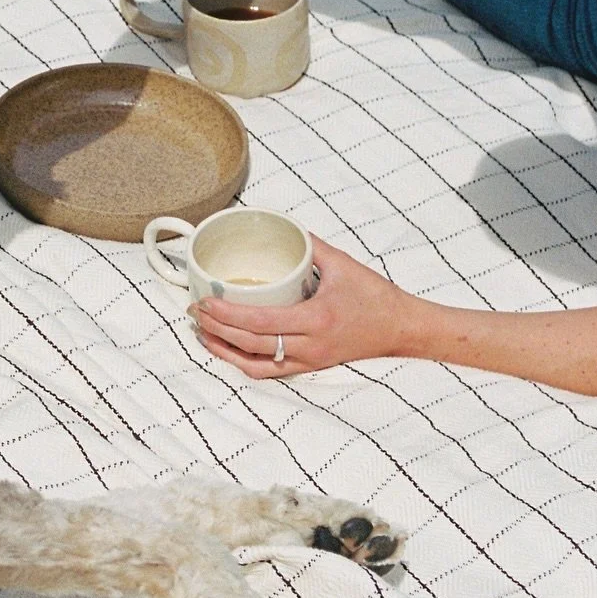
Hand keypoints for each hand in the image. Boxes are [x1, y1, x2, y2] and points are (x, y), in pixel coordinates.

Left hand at [190, 237, 421, 377]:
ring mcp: (310, 361)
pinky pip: (270, 372)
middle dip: (217, 330)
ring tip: (202, 332)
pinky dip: (244, 362)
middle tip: (195, 312)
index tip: (206, 301)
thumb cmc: (374, 296)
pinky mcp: (310, 367)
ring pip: (256, 365)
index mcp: (317, 319)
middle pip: (252, 345)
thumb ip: (309, 245)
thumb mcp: (342, 263)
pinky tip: (228, 350)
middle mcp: (311, 346)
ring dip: (225, 351)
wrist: (401, 328)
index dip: (228, 315)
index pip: (262, 323)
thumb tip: (281, 226)